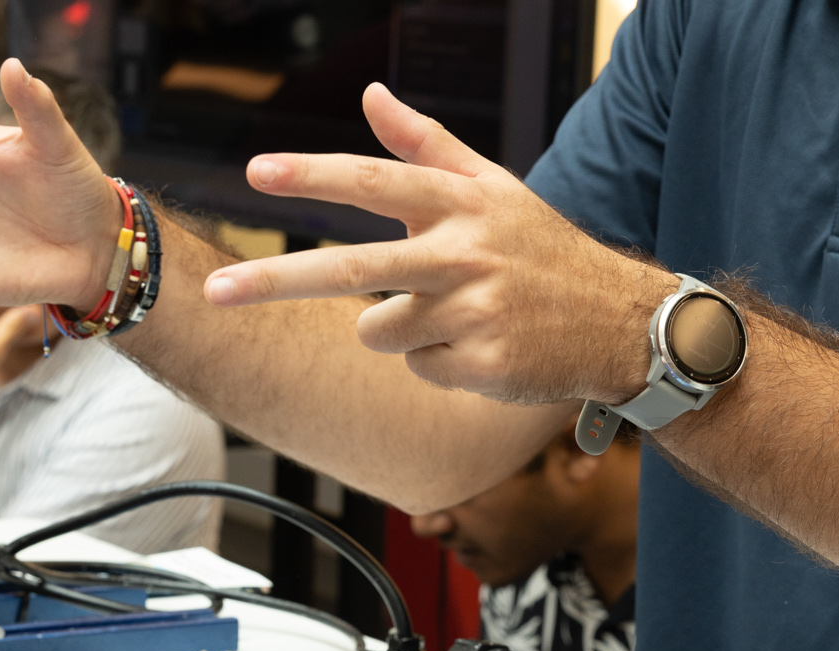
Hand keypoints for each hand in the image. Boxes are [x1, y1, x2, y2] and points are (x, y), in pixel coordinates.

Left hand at [200, 85, 672, 404]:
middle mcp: (465, 252)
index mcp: (462, 203)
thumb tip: (370, 97)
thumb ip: (425, 145)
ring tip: (460, 316)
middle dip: (274, 281)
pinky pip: (415, 366)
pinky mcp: (481, 363)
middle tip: (217, 294)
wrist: (621, 322)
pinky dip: (437, 362)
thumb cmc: (542, 252)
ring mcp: (473, 310)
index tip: (257, 172)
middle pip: (350, 267)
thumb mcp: (493, 189)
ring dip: (403, 331)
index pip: (375, 181)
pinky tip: (481, 347)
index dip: (313, 176)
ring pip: (376, 330)